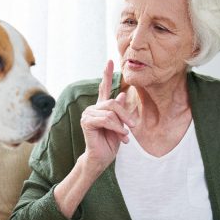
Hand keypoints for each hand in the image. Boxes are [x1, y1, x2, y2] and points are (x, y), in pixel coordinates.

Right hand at [80, 60, 136, 174]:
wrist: (102, 158)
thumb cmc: (110, 143)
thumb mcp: (120, 125)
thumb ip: (120, 110)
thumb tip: (123, 94)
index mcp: (101, 107)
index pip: (104, 87)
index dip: (107, 74)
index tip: (110, 61)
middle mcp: (93, 108)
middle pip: (113, 103)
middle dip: (125, 115)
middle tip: (132, 127)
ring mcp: (88, 114)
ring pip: (111, 112)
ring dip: (121, 125)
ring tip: (125, 135)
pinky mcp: (87, 122)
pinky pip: (106, 119)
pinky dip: (116, 128)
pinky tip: (121, 136)